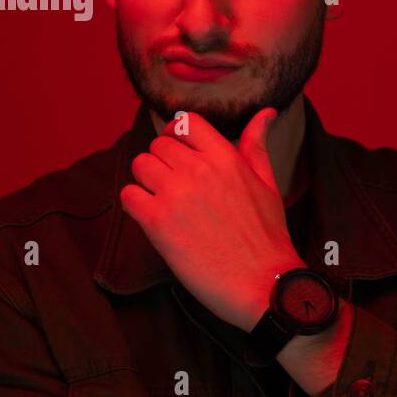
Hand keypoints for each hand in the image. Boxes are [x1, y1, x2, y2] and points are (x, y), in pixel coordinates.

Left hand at [120, 107, 304, 330]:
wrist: (264, 284)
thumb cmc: (268, 237)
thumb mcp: (268, 183)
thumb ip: (257, 145)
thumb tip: (266, 112)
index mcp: (226, 157)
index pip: (185, 123)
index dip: (179, 138)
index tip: (183, 157)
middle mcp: (199, 169)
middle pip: (159, 145)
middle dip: (163, 164)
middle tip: (177, 190)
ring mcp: (176, 194)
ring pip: (140, 165)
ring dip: (147, 182)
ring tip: (164, 204)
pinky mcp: (158, 222)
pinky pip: (128, 195)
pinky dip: (135, 205)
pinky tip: (153, 219)